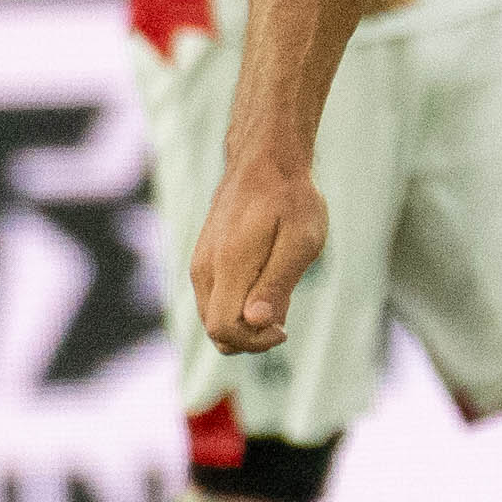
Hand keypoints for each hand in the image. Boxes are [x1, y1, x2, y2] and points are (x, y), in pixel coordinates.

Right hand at [190, 144, 331, 357]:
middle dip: (250, 338)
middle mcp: (205, 268)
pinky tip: (265, 282)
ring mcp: (200, 263)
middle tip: (283, 314)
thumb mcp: (301, 241)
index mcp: (228, 265)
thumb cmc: (290, 199)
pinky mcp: (203, 259)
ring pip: (212, 318)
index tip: (284, 328)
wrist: (265, 160)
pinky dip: (237, 305)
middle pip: (214, 331)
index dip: (254, 342)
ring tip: (278, 293)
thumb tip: (255, 322)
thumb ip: (277, 284)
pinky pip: (214, 300)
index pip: (223, 329)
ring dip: (244, 322)